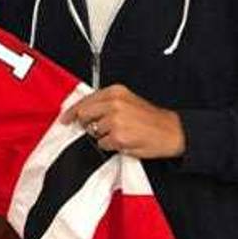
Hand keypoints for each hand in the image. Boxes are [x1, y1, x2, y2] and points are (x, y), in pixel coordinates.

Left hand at [61, 84, 185, 158]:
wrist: (172, 132)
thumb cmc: (151, 119)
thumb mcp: (128, 102)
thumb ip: (106, 103)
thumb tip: (84, 112)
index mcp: (115, 92)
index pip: (85, 100)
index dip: (72, 111)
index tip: (65, 118)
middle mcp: (114, 103)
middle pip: (84, 115)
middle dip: (87, 124)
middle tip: (99, 129)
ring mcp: (115, 120)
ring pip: (94, 132)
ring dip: (103, 136)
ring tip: (121, 133)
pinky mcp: (118, 136)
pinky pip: (103, 144)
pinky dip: (111, 146)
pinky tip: (125, 141)